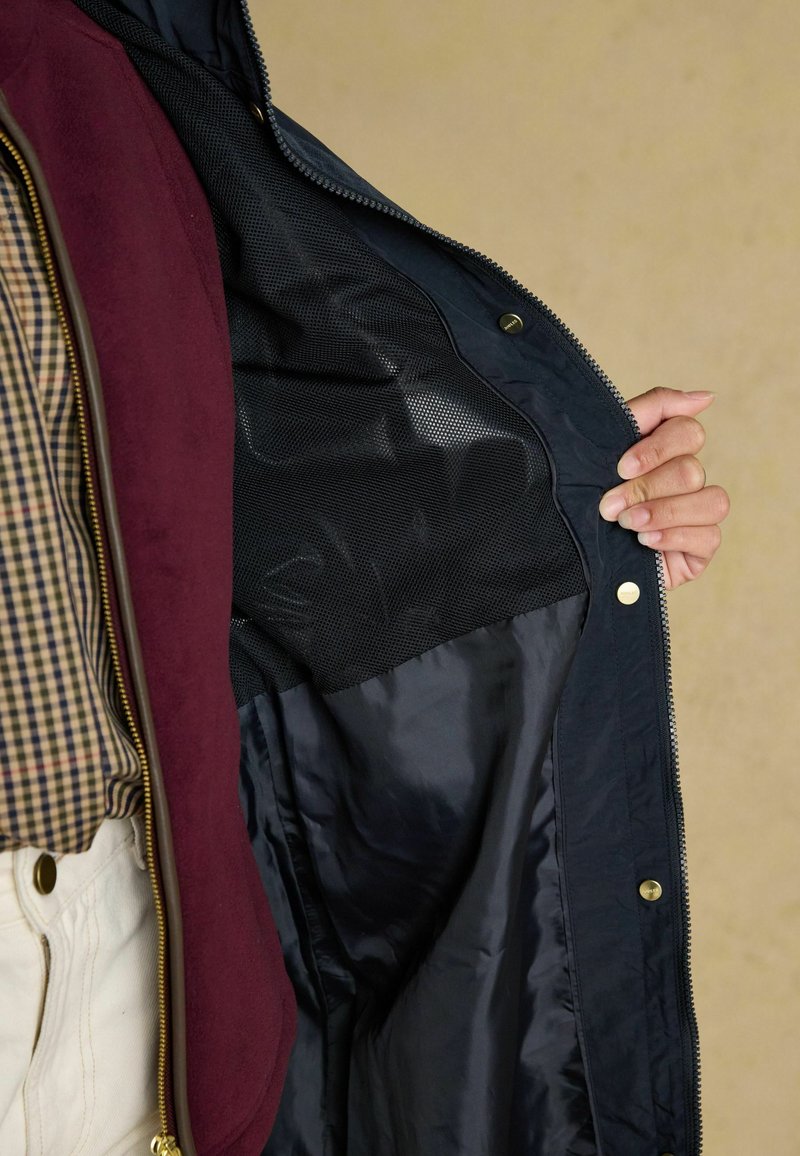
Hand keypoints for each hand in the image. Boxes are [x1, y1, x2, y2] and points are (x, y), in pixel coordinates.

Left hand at [598, 387, 729, 589]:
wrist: (568, 550)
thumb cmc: (584, 498)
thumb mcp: (606, 446)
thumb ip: (653, 410)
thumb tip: (705, 397)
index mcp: (666, 452)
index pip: (687, 431)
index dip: (657, 448)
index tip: (621, 467)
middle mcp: (686, 481)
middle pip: (691, 470)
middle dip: (645, 489)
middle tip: (609, 506)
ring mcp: (697, 515)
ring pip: (712, 501)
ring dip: (664, 512)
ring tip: (627, 525)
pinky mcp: (700, 550)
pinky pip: (709, 537)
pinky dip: (674, 537)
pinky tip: (645, 542)